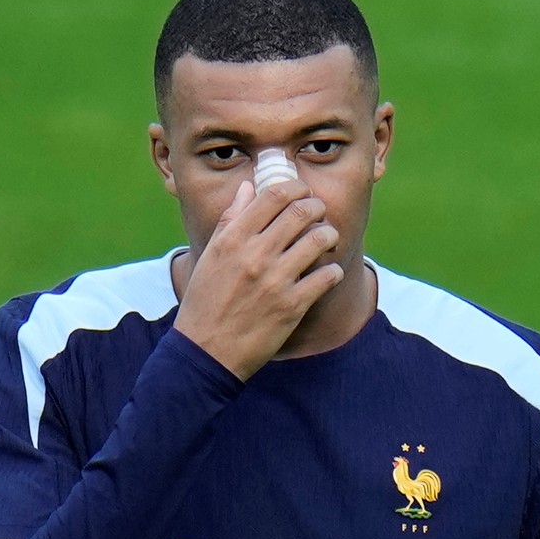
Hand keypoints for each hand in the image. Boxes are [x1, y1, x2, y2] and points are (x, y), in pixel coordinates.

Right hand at [174, 179, 343, 380]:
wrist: (206, 351)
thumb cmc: (206, 301)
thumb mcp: (211, 256)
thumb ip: (231, 219)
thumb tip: (248, 188)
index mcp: (233, 239)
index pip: (273, 196)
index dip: (295, 187)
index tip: (302, 192)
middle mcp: (255, 255)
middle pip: (301, 212)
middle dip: (317, 207)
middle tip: (319, 213)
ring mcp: (275, 281)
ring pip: (319, 240)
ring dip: (329, 234)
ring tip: (327, 239)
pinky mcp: (292, 306)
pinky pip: (327, 276)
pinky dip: (333, 271)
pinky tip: (328, 274)